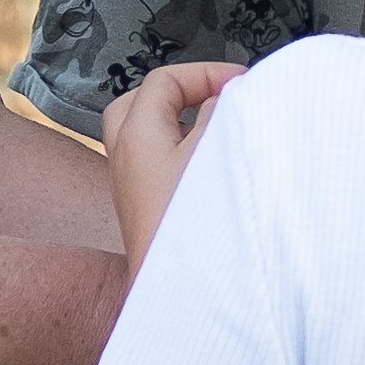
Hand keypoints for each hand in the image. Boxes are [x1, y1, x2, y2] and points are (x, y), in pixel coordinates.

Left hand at [97, 62, 237, 266]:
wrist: (176, 292)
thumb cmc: (191, 223)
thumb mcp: (211, 153)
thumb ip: (218, 114)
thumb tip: (223, 99)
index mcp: (136, 134)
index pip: (163, 81)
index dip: (205, 73)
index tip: (240, 82)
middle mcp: (124, 157)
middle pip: (140, 103)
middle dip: (180, 93)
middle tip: (218, 97)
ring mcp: (131, 186)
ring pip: (146, 135)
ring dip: (179, 123)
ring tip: (216, 127)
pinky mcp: (144, 211)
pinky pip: (155, 164)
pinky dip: (179, 152)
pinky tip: (211, 165)